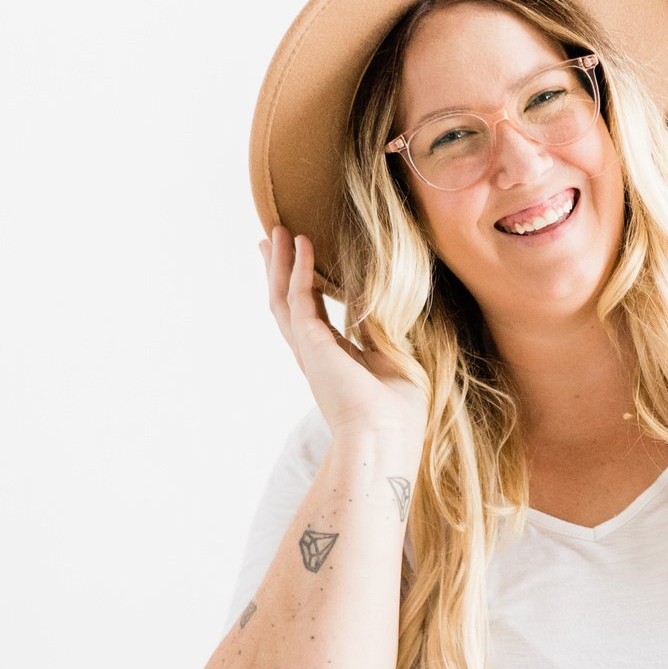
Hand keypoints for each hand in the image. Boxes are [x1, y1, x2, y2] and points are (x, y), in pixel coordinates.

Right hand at [259, 227, 427, 452]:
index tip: (301, 261)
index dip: (305, 287)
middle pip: (287, 304)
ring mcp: (309, 350)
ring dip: (281, 264)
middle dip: (279, 271)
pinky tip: (302, 243)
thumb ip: (379, 332)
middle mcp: (315, 355)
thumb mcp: (392, 361)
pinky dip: (301, 269)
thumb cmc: (397, 412)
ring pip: (284, 298)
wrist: (384, 436)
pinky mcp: (311, 344)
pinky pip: (299, 298)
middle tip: (271, 240)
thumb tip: (380, 302)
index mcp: (332, 361)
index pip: (312, 316)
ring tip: (275, 232)